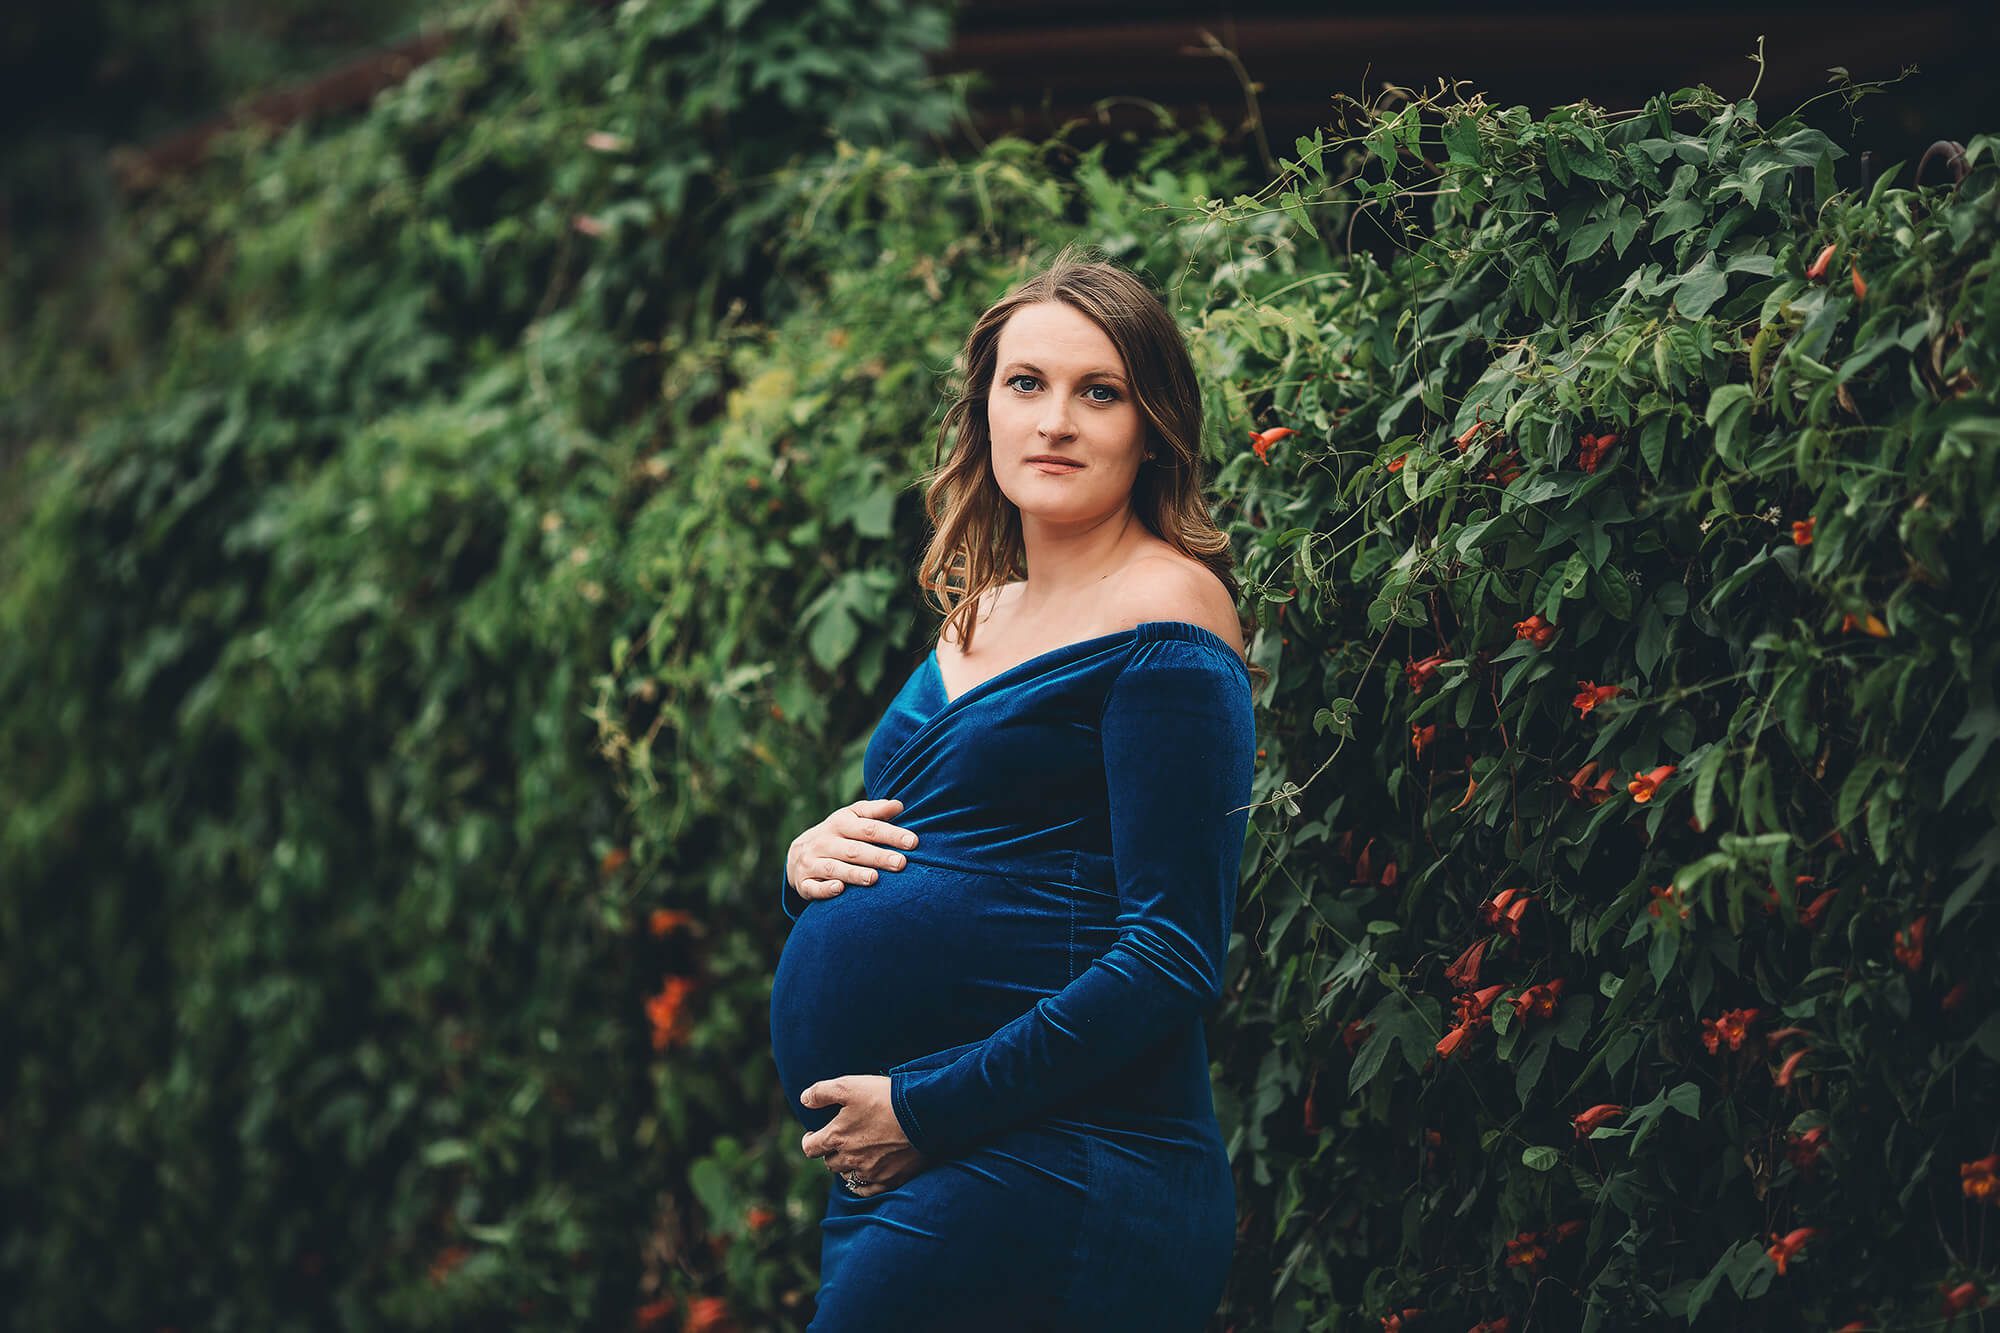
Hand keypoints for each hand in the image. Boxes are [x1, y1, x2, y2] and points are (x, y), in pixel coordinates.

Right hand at [785, 798, 919, 902]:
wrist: (798, 854)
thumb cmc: (836, 835)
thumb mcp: (851, 817)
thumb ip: (875, 812)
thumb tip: (899, 805)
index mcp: (839, 823)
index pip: (868, 828)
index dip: (891, 834)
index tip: (913, 842)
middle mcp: (824, 841)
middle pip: (854, 850)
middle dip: (878, 856)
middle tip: (901, 863)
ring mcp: (812, 862)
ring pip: (834, 868)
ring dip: (854, 873)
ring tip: (874, 878)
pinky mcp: (804, 882)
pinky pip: (813, 887)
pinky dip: (825, 888)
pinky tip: (839, 889)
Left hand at [799, 1074, 928, 1197]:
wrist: (923, 1113)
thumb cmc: (885, 1097)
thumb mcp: (849, 1086)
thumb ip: (821, 1092)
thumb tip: (804, 1100)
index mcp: (837, 1137)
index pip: (810, 1148)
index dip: (809, 1141)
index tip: (814, 1136)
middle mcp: (850, 1159)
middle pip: (830, 1163)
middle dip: (831, 1152)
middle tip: (840, 1141)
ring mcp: (870, 1172)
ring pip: (847, 1177)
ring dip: (846, 1167)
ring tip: (854, 1155)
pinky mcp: (889, 1180)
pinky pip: (866, 1190)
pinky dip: (862, 1184)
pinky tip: (865, 1174)